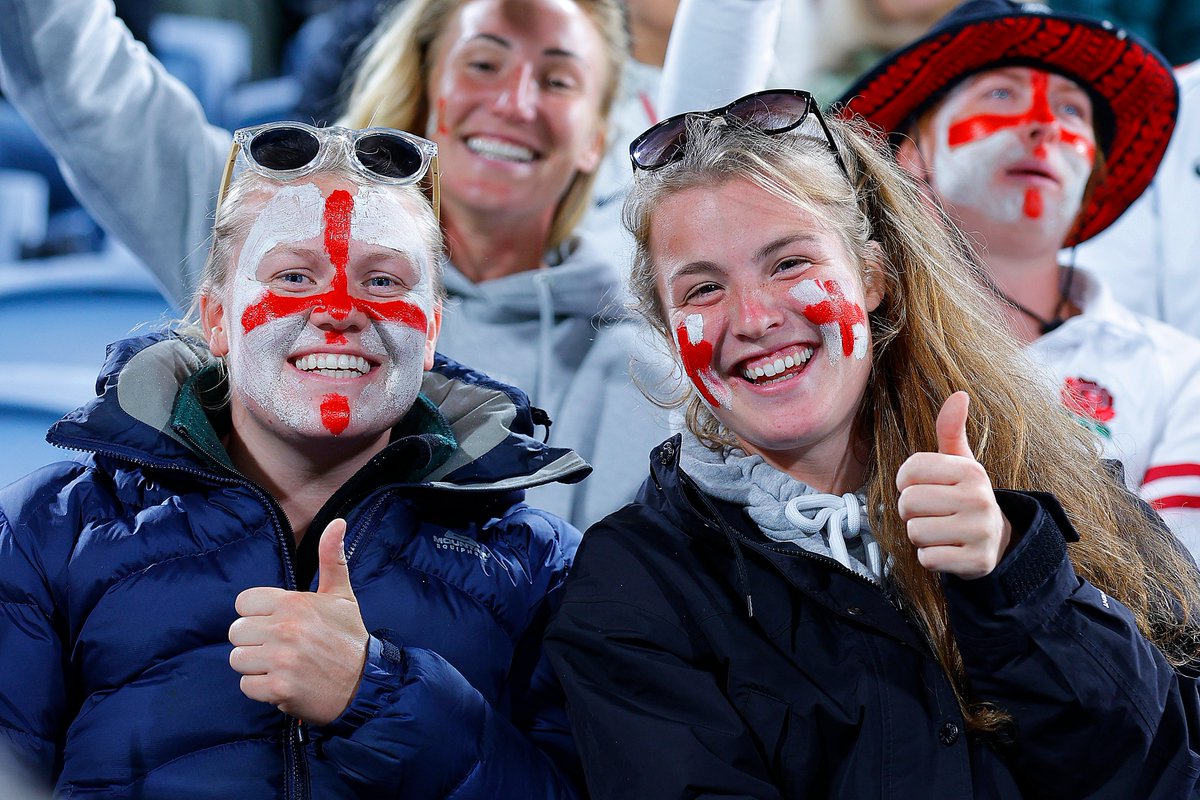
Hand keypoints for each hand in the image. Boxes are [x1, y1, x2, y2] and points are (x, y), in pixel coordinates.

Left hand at [228, 519, 368, 724]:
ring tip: (281, 666)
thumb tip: (337, 522)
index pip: (243, 603)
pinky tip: (283, 683)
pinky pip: (246, 686)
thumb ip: (331, 558)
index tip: (277, 623)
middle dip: (255, 642)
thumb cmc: (349, 638)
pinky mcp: (279, 689)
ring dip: (257, 666)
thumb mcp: (341, 595)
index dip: (258, 614)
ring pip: (238, 659)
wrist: (366, 683)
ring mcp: (280, 660)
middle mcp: (284, 629)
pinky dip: (262, 689)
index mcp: (294, 602)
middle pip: (237, 632)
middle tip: (281, 647)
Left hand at [895, 392, 1012, 579]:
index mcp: (970, 471)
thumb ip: (951, 430)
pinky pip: (927, 558)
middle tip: (934, 513)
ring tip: (941, 531)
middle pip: (908, 502)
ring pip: (915, 532)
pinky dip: (931, 557)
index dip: (906, 482)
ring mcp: (980, 531)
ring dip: (920, 536)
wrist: (996, 541)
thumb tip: (959, 394)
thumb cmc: (965, 496)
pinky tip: (948, 550)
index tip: (924, 487)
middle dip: (912, 512)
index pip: (908, 470)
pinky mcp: (976, 562)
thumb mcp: (960, 463)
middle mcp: (979, 498)